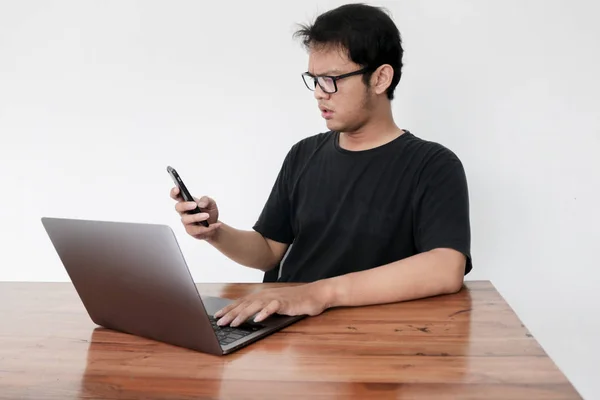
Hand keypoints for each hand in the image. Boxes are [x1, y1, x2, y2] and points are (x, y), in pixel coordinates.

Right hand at [171, 187, 221, 239]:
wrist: (214, 225)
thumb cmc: (209, 212)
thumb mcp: (211, 203)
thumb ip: (206, 200)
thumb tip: (201, 204)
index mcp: (187, 202)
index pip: (176, 196)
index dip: (174, 192)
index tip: (178, 189)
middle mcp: (184, 211)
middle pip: (178, 207)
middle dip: (185, 205)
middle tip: (195, 205)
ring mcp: (186, 222)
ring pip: (186, 219)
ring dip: (197, 217)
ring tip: (207, 215)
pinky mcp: (191, 231)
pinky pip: (197, 230)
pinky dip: (207, 227)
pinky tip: (215, 224)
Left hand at [214, 282, 331, 326]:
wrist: (315, 294)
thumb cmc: (296, 300)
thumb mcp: (276, 304)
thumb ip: (263, 308)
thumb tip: (250, 317)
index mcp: (262, 295)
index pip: (242, 302)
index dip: (229, 309)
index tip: (217, 316)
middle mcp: (266, 295)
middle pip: (245, 304)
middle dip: (230, 313)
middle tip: (219, 322)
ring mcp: (275, 298)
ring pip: (255, 306)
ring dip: (243, 314)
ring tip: (233, 323)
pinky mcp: (286, 302)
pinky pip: (273, 307)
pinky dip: (264, 313)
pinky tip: (258, 319)